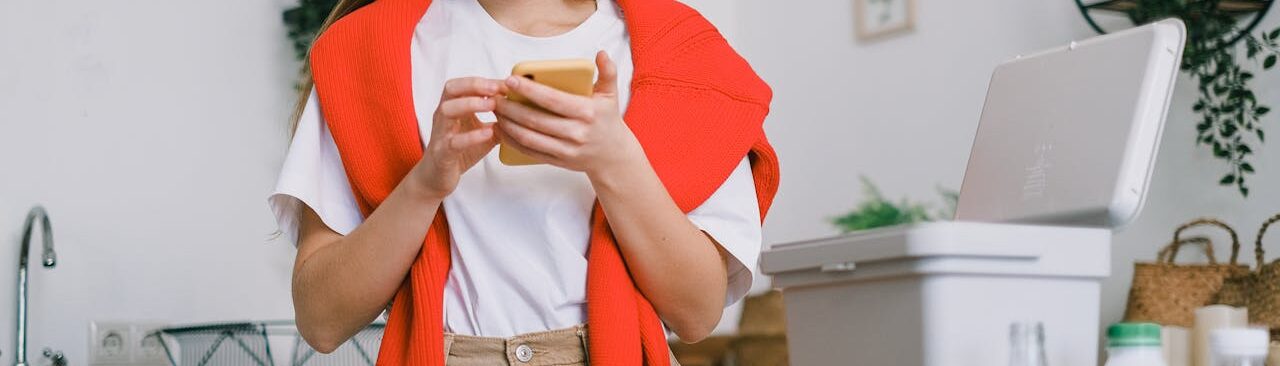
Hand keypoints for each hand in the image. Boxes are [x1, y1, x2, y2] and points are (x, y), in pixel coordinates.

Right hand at [411, 77, 502, 199]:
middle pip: (451, 89)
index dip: (483, 81)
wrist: (438, 177)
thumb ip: (499, 120)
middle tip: (496, 89)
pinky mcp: (442, 153)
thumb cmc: (461, 151)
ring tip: (492, 105)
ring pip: (447, 110)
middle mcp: (443, 116)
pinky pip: (453, 142)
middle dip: (474, 85)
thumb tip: (523, 109)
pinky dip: (471, 136)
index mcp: (453, 107)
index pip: (463, 84)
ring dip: (470, 104)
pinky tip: (488, 133)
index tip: (505, 83)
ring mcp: (441, 134)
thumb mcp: (484, 132)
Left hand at [494, 51, 645, 176]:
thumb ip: (607, 72)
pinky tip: (502, 130)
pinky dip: (512, 141)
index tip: (510, 80)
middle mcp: (576, 133)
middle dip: (511, 108)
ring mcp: (566, 150)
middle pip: (535, 119)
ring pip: (529, 137)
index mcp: (587, 112)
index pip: (552, 99)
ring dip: (508, 125)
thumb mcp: (611, 95)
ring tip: (496, 112)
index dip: (529, 90)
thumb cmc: (607, 120)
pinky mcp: (558, 161)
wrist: (613, 156)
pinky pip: (530, 152)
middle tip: (495, 97)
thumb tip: (601, 53)